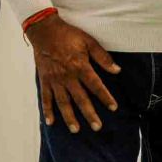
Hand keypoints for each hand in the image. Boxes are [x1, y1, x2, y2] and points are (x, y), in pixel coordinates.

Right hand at [27, 15, 120, 132]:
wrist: (45, 30)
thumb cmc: (69, 35)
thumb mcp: (89, 42)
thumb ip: (103, 57)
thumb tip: (117, 70)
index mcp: (80, 66)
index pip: (96, 86)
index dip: (105, 97)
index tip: (113, 107)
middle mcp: (68, 76)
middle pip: (80, 99)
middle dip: (89, 114)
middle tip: (97, 127)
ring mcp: (54, 80)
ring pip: (63, 102)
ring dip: (69, 117)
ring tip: (76, 130)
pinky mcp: (44, 80)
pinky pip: (46, 98)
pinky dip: (47, 111)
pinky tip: (51, 122)